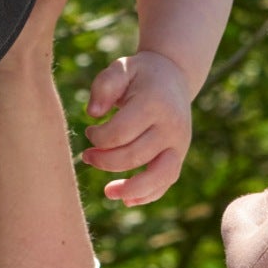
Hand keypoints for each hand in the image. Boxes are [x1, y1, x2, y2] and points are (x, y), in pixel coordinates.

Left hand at [82, 49, 191, 204]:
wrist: (173, 76)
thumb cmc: (139, 74)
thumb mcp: (120, 68)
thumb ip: (103, 86)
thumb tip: (93, 114)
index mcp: (154, 103)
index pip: (120, 133)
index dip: (98, 138)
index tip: (90, 131)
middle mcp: (171, 126)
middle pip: (134, 156)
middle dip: (104, 161)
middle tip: (87, 155)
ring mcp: (179, 144)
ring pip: (158, 176)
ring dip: (130, 189)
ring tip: (108, 192)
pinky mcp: (179, 156)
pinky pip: (166, 181)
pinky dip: (148, 195)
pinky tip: (126, 199)